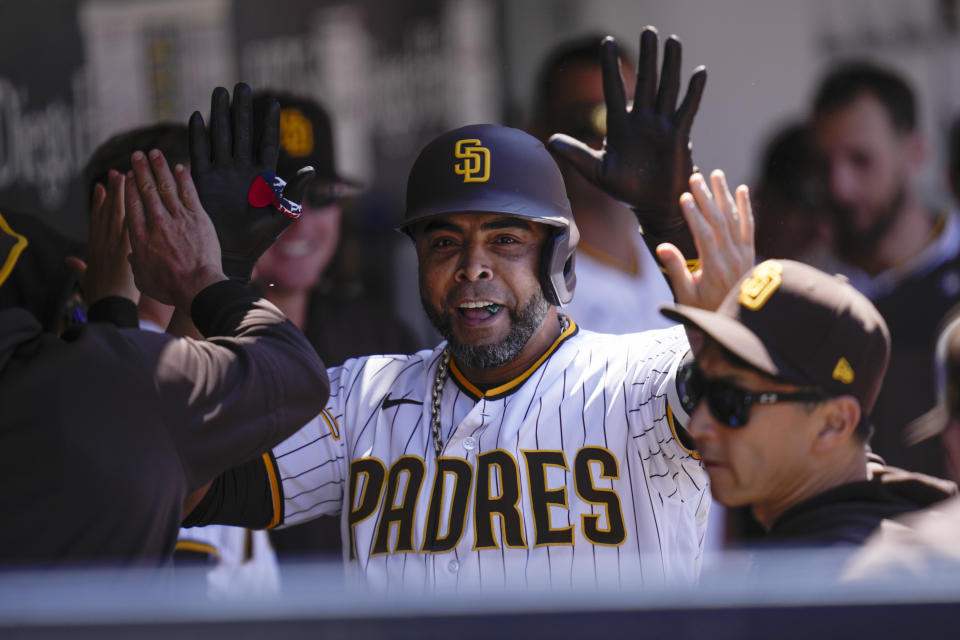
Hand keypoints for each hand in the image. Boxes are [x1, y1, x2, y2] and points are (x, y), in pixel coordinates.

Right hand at [66, 171, 139, 304]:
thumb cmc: (102, 298)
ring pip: (121, 211)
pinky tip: (142, 194)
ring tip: (128, 175)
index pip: (97, 219)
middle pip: (110, 210)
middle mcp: (105, 240)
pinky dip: (139, 206)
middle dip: (114, 190)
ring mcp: (118, 241)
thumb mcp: (87, 281)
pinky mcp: (132, 245)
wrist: (114, 305)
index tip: (100, 187)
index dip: (98, 203)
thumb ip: (79, 268)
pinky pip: (136, 221)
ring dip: (124, 192)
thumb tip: (69, 261)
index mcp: (95, 247)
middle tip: (117, 172)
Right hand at [124, 149, 225, 309]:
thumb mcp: (142, 279)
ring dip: (159, 167)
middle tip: (136, 155)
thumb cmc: (170, 288)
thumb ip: (135, 263)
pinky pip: (189, 194)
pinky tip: (179, 167)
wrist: (197, 287)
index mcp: (140, 238)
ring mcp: (178, 219)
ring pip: (166, 187)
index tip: (126, 175)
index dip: (128, 188)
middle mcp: (156, 224)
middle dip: (140, 170)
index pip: (131, 206)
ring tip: (154, 153)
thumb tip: (131, 257)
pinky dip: (183, 179)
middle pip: (146, 191)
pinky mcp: (198, 219)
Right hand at [188, 83, 314, 282]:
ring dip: (220, 115)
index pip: (266, 143)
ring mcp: (222, 173)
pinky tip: (198, 116)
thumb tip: (311, 169)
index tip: (273, 102)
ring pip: (221, 137)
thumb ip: (294, 192)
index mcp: (262, 176)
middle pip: (241, 133)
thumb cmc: (259, 239)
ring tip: (219, 92)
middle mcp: (241, 169)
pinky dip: (198, 136)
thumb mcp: (281, 215)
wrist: (233, 254)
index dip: (269, 123)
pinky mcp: (203, 180)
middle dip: (241, 109)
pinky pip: (200, 154)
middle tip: (241, 85)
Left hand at [547, 27, 705, 237]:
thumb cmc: (625, 190)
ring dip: (670, 65)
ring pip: (666, 88)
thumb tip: (549, 140)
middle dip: (647, 57)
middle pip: (645, 81)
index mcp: (619, 125)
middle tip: (648, 31)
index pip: (613, 89)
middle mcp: (641, 120)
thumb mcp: (596, 171)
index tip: (606, 41)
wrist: (652, 206)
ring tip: (672, 41)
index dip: (609, 66)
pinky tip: (699, 72)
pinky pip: (686, 109)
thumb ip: (576, 154)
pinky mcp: (678, 134)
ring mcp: (661, 125)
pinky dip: (693, 91)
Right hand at [658, 170, 754, 309]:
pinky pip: (748, 226)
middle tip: (695, 178)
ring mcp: (744, 254)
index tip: (683, 197)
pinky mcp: (749, 253)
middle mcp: (732, 258)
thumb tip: (663, 247)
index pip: (705, 235)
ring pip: (735, 219)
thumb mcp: (685, 295)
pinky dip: (745, 207)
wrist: (736, 323)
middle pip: (720, 221)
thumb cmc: (705, 309)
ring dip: (725, 195)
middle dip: (707, 198)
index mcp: (715, 268)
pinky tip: (741, 190)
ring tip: (716, 175)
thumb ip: (676, 270)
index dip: (694, 215)